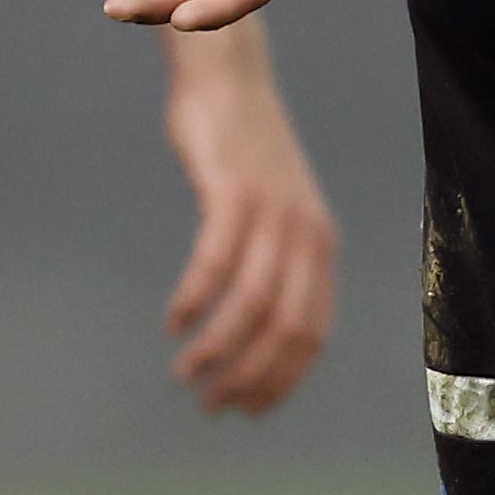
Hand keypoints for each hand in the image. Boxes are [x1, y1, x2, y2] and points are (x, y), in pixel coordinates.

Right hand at [160, 16, 337, 411]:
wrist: (229, 83)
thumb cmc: (243, 159)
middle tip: (208, 402)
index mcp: (321, 244)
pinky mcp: (236, 191)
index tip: (246, 411)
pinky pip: (216, 260)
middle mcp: (308, 231)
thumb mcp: (271, 216)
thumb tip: (256, 329)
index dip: (281, 378)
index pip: (313, 331)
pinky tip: (174, 319)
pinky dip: (195, 298)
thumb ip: (272, 265)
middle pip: (286, 327)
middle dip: (248, 375)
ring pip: (252, 301)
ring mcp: (275, 210)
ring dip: (216, 347)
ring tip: (186, 370)